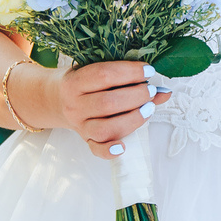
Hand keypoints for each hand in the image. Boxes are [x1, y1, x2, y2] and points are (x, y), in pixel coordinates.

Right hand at [54, 59, 170, 153]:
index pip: (104, 75)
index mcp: (75, 82)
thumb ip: (127, 77)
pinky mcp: (85, 140)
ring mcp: (79, 125)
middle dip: (136, 96)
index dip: (130, 72)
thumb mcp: (97, 71)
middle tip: (150, 90)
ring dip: (132, 119)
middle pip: (107, 103)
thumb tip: (164, 91)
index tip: (148, 70)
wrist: (56, 98)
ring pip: (105, 128)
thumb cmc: (84, 81)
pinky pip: (96, 150)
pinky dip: (110, 150)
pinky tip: (124, 146)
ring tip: (149, 108)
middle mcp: (74, 105)